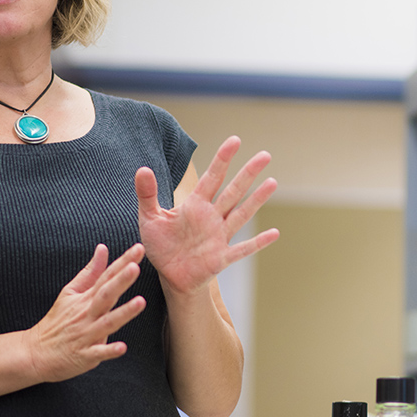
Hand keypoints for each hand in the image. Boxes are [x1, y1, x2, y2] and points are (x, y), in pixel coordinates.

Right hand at [26, 243, 146, 381]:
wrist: (35, 352)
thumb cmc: (58, 321)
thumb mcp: (70, 292)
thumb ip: (91, 272)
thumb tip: (103, 247)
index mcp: (86, 298)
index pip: (106, 276)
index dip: (123, 262)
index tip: (139, 248)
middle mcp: (87, 314)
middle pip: (106, 295)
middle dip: (121, 281)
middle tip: (135, 267)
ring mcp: (86, 334)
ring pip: (107, 322)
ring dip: (123, 313)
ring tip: (141, 302)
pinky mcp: (85, 355)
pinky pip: (98, 353)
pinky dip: (109, 351)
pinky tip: (122, 347)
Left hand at [135, 136, 278, 296]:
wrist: (169, 276)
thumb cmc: (161, 245)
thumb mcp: (150, 218)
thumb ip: (147, 194)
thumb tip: (142, 169)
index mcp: (195, 205)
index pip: (212, 177)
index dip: (223, 159)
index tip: (235, 140)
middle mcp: (212, 217)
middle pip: (233, 191)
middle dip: (248, 173)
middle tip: (265, 155)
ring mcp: (219, 237)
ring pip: (241, 214)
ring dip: (256, 200)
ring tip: (272, 182)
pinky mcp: (221, 258)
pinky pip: (243, 249)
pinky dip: (258, 242)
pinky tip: (274, 233)